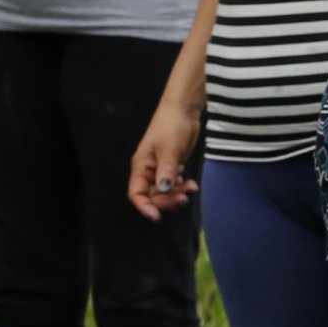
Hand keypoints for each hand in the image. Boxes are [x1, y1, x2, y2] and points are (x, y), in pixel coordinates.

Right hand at [126, 98, 200, 220]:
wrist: (184, 110)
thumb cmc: (172, 126)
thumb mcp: (169, 149)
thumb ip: (166, 171)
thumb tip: (164, 191)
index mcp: (141, 166)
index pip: (136, 194)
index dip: (144, 207)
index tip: (157, 216)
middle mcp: (148, 171)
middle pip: (152, 196)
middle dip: (167, 200)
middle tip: (184, 198)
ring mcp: (160, 170)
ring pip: (165, 192)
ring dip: (177, 194)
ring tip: (192, 187)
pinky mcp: (172, 167)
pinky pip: (174, 185)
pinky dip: (182, 187)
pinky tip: (191, 184)